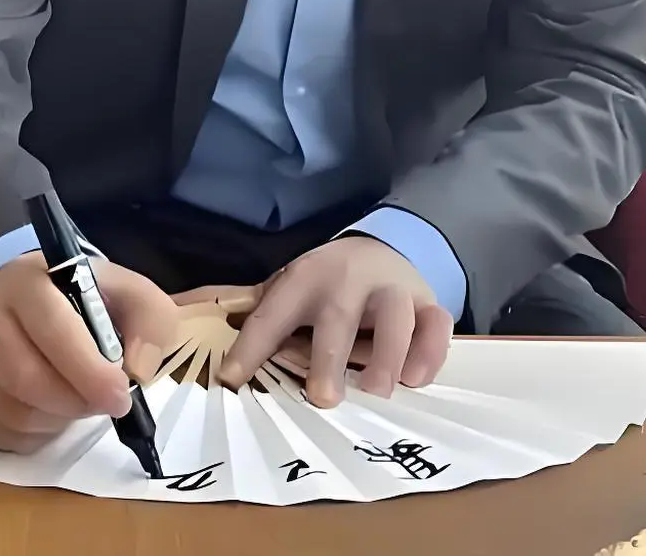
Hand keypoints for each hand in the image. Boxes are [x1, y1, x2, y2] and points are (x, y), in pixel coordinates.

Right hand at [0, 252, 178, 452]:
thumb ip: (148, 317)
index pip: (54, 330)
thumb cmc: (79, 296)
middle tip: (109, 404)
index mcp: (29, 283)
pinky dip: (37, 435)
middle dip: (79, 401)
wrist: (20, 296)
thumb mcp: (122, 288)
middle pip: (29, 379)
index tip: (121, 396)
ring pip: (15, 412)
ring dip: (60, 419)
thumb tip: (139, 369)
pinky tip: (53, 410)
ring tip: (82, 399)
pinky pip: (2, 435)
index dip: (90, 370)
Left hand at [216, 237, 452, 406]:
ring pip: (396, 315)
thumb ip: (258, 319)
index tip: (232, 378)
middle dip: (330, 355)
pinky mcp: (427, 303)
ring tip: (378, 390)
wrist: (381, 248)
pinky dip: (430, 351)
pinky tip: (415, 378)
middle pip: (339, 314)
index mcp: (305, 279)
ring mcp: (392, 290)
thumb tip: (209, 344)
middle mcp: (349, 281)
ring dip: (388, 353)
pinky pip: (436, 324)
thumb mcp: (289, 289)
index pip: (273, 312)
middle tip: (324, 397)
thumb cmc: (326, 283)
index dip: (252, 345)